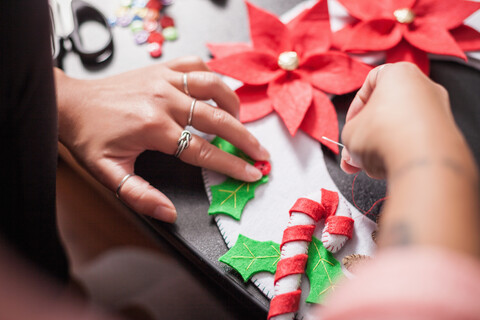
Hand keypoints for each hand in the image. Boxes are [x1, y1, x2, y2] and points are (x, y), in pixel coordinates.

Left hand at [55, 57, 268, 222]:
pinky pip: (197, 66)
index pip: (203, 150)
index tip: (252, 172)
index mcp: (153, 128)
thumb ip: (140, 196)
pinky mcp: (162, 68)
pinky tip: (217, 91)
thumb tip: (168, 213)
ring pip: (214, 87)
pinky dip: (213, 77)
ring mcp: (165, 80)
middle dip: (245, 139)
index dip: (231, 165)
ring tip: (241, 123)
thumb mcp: (109, 173)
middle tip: (261, 152)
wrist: (71, 103)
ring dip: (234, 105)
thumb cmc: (90, 137)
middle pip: (218, 119)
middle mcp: (164, 100)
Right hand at [340, 62, 458, 178]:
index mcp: (400, 74)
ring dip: (382, 146)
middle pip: (387, 110)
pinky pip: (417, 141)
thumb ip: (350, 135)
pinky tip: (389, 168)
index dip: (356, 106)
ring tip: (368, 165)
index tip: (351, 124)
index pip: (371, 83)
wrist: (420, 161)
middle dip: (368, 134)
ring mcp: (438, 111)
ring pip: (401, 128)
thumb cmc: (386, 136)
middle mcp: (424, 87)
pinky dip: (402, 153)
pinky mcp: (445, 135)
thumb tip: (354, 149)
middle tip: (356, 151)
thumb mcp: (350, 133)